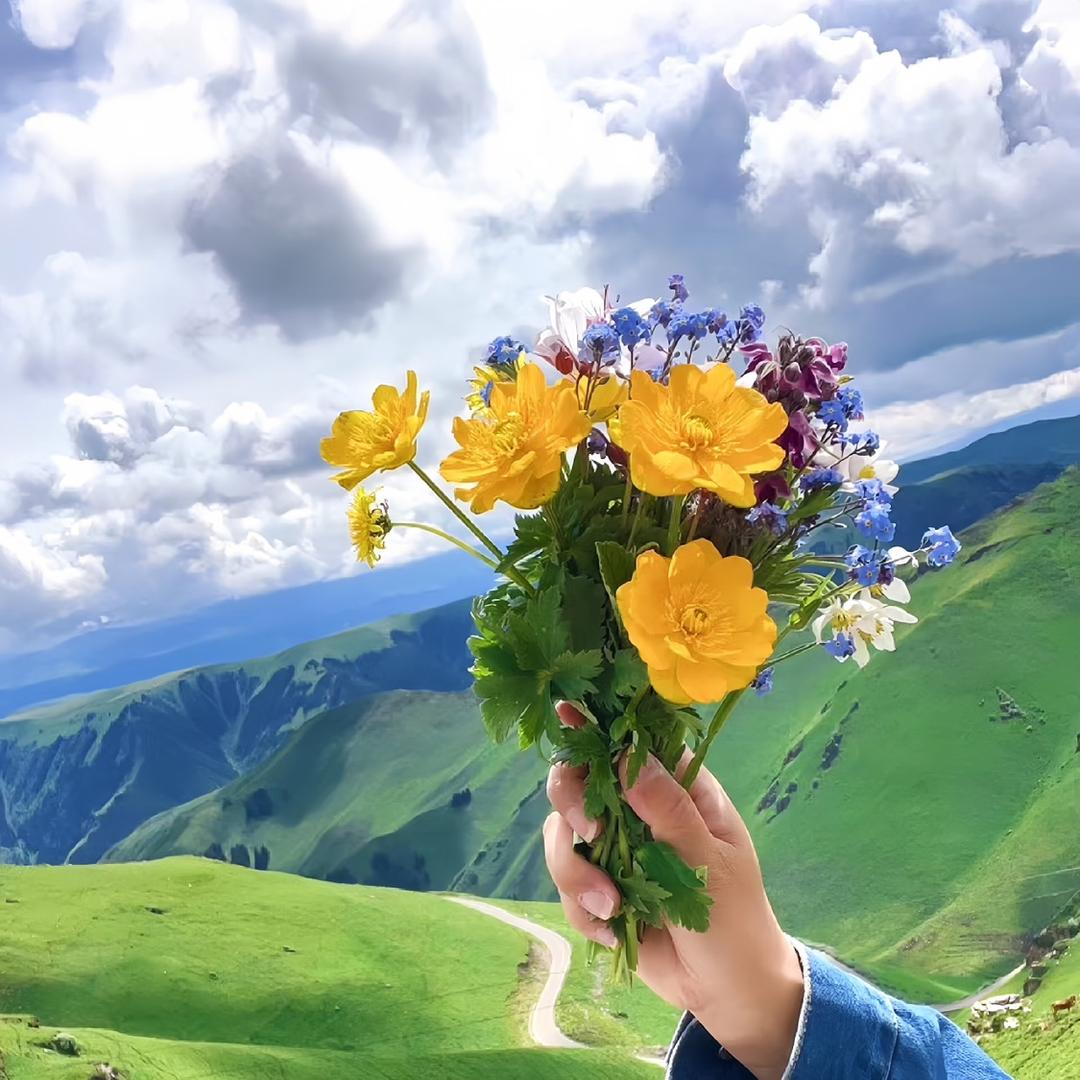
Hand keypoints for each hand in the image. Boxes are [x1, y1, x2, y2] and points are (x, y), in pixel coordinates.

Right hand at [543, 702, 803, 1079]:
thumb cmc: (734, 920)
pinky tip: (615, 931)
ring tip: (613, 908)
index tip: (567, 713)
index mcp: (677, 789)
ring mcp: (615, 849)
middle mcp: (639, 810)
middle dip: (575, 806)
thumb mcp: (709, 864)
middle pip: (579, 780)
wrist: (727, 994)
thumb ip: (668, 811)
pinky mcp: (598, 887)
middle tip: (592, 835)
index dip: (597, 724)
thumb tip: (626, 758)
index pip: (632, 742)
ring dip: (576, 872)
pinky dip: (582, 909)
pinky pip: (565, 884)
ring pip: (562, 835)